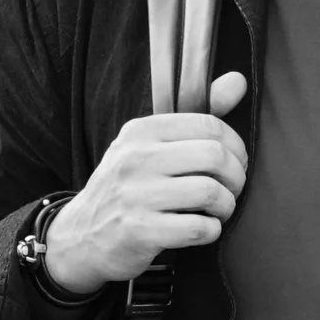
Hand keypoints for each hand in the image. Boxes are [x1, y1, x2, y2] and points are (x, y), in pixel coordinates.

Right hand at [43, 72, 249, 292]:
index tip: (235, 164)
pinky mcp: (139, 232)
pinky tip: (203, 229)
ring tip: (218, 211)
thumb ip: (195, 119)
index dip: (235, 147)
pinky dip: (211, 231)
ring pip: (210, 193)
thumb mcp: (148, 148)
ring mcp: (135, 196)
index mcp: (140, 132)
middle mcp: (135, 159)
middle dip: (236, 178)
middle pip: (214, 157)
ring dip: (226, 207)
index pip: (208, 126)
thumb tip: (239, 81)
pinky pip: (198, 228)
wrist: (81, 238)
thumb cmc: (125, 190)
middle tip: (231, 190)